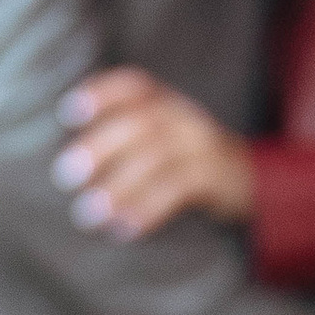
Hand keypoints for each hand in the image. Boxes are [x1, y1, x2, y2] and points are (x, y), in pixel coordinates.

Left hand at [53, 69, 255, 238]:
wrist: (250, 177)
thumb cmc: (186, 159)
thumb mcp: (162, 135)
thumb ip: (127, 133)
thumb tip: (68, 159)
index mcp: (166, 102)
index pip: (134, 86)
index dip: (100, 94)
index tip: (67, 113)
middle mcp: (184, 117)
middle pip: (141, 122)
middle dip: (99, 146)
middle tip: (64, 175)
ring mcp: (202, 144)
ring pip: (157, 158)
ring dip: (118, 187)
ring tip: (87, 214)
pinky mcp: (216, 176)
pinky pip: (178, 189)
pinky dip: (148, 208)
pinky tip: (123, 228)